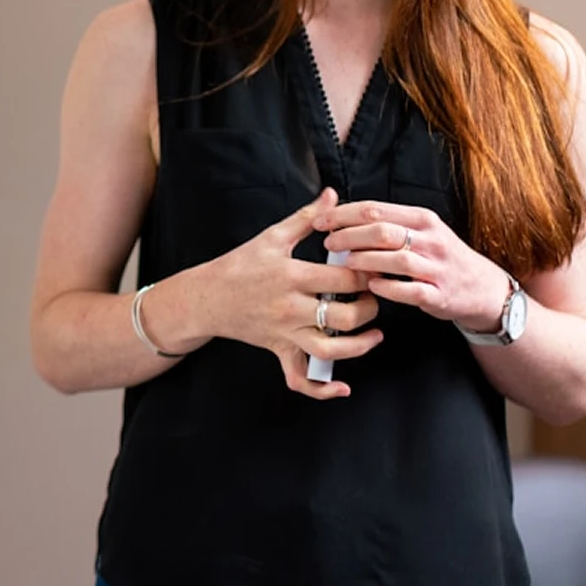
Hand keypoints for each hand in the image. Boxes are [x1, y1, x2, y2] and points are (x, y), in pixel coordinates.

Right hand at [212, 187, 382, 398]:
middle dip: (369, 308)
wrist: (207, 297)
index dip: (368, 274)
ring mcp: (285, 333)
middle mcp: (290, 308)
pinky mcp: (279, 351)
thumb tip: (332, 195)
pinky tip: (343, 387)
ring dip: (360, 346)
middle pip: (345, 317)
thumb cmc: (240, 264)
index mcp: (291, 275)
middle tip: (376, 296)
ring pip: (331, 351)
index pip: (343, 279)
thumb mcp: (272, 236)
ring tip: (375, 333)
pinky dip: (322, 390)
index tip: (378, 267)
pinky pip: (301, 379)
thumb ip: (307, 217)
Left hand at [313, 201, 509, 331]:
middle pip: (382, 231)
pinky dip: (388, 287)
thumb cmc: (441, 257)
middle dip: (349, 235)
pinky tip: (371, 286)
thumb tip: (342, 217)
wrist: (482, 288)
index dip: (343, 214)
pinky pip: (410, 290)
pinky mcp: (439, 294)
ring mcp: (436, 267)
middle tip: (328, 242)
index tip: (321, 221)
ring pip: (396, 258)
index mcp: (421, 219)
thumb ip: (387, 223)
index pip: (375, 209)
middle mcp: (430, 239)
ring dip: (365, 260)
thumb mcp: (421, 231)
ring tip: (345, 263)